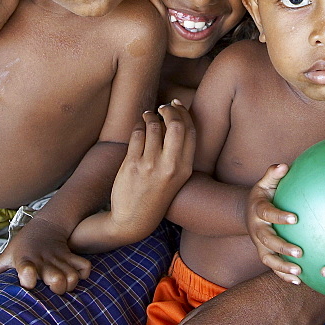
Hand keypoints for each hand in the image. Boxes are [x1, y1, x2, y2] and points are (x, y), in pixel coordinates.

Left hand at [0, 216, 91, 294]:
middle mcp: (43, 261)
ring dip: (70, 285)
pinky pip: (84, 267)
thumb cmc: (23, 245)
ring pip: (72, 277)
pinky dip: (83, 274)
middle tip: (52, 288)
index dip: (28, 276)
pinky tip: (75, 276)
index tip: (29, 283)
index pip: (26, 268)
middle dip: (57, 288)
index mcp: (25, 260)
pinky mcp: (71, 256)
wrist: (45, 225)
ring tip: (63, 286)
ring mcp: (59, 259)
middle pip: (56, 278)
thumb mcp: (8, 253)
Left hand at [74, 101, 194, 250]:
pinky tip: (138, 128)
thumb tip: (175, 118)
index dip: (184, 113)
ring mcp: (151, 165)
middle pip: (175, 125)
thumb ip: (178, 153)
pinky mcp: (133, 165)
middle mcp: (170, 166)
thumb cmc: (155, 194)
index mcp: (185, 169)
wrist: (133, 220)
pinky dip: (137, 127)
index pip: (191, 131)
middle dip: (168, 110)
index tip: (177, 104)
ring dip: (149, 116)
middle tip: (162, 107)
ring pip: (153, 127)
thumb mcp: (175, 178)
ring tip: (147, 116)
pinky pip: (137, 135)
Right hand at [246, 163, 303, 283]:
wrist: (248, 212)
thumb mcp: (265, 183)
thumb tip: (284, 165)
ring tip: (299, 272)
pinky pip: (272, 267)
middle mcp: (257, 229)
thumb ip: (273, 174)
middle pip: (267, 241)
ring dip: (282, 267)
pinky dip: (283, 275)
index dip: (279, 216)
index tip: (295, 218)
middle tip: (299, 252)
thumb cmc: (264, 195)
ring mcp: (259, 244)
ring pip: (268, 258)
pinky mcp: (264, 253)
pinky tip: (299, 281)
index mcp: (258, 210)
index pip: (268, 214)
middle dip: (282, 248)